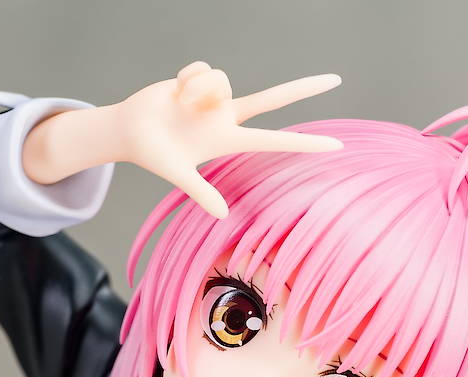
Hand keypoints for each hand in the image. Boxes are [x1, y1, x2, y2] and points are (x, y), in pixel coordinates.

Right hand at [22, 63, 342, 220]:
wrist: (131, 128)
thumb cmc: (154, 153)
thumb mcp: (178, 174)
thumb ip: (201, 192)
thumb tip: (223, 215)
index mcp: (228, 140)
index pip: (274, 141)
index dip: (303, 144)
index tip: (334, 146)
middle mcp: (228, 117)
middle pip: (273, 100)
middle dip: (303, 90)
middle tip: (336, 80)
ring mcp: (217, 98)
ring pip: (224, 80)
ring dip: (198, 91)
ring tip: (180, 107)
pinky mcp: (203, 78)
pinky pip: (204, 69)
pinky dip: (187, 79)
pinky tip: (176, 92)